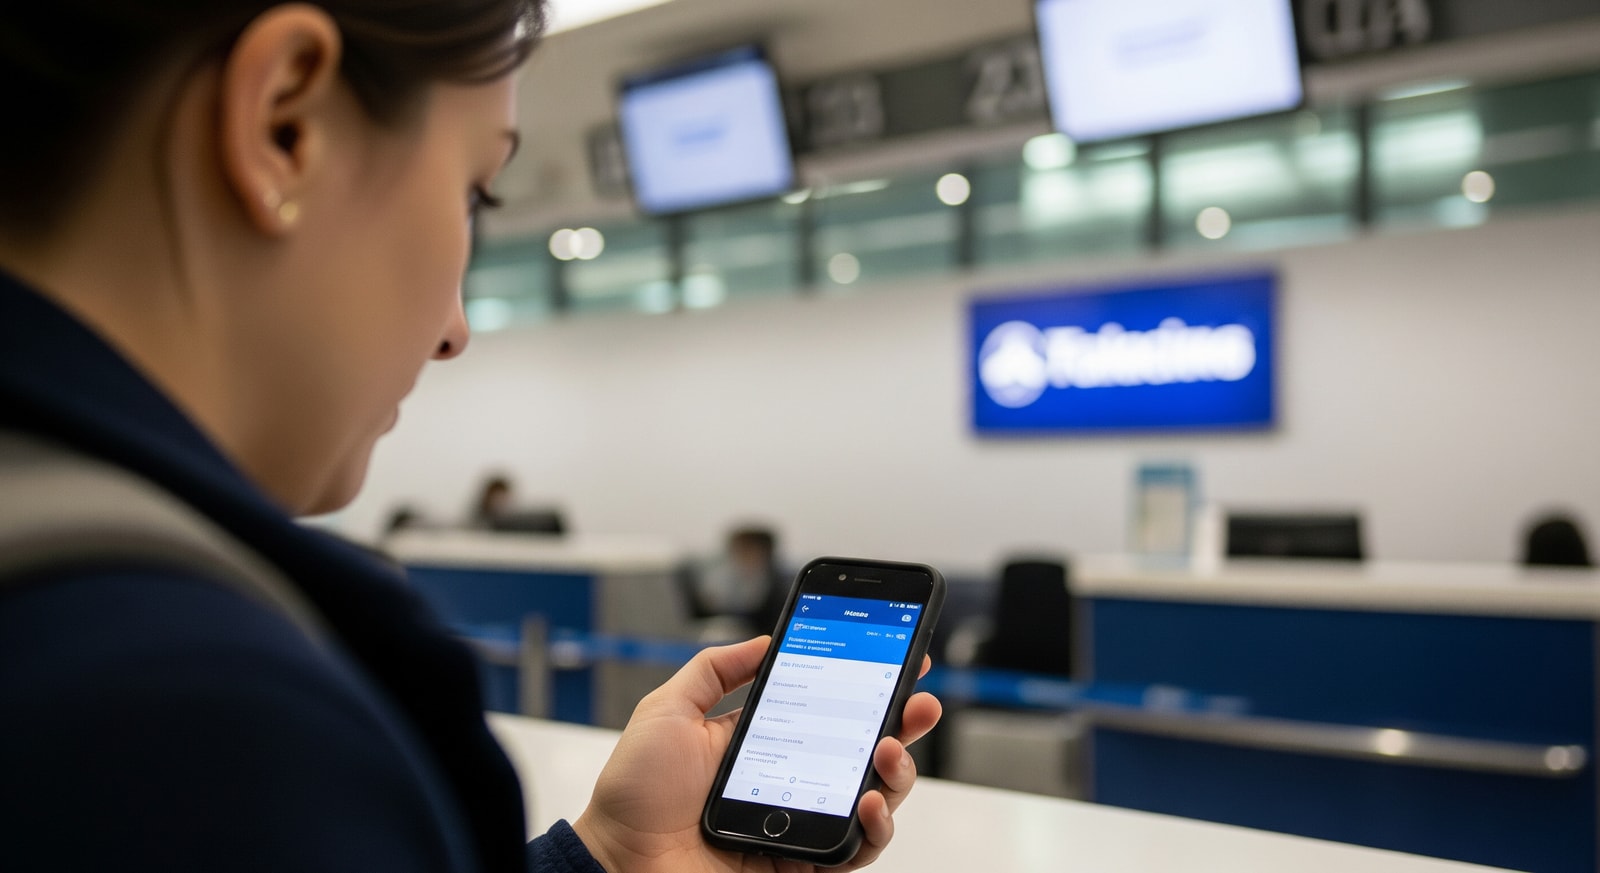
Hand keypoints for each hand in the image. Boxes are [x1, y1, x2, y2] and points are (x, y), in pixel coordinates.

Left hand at [572, 637, 940, 872]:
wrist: (617, 861)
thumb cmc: (633, 794)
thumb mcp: (668, 710)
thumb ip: (713, 669)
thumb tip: (763, 640)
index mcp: (763, 743)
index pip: (830, 711)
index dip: (869, 688)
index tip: (900, 660)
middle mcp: (791, 782)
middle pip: (864, 753)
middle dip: (903, 725)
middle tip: (919, 703)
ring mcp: (801, 826)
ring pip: (874, 800)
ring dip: (897, 773)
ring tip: (889, 750)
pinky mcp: (804, 865)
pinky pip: (857, 850)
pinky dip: (875, 826)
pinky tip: (869, 801)